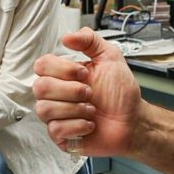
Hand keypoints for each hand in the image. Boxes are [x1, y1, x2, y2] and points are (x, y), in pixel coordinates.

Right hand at [33, 28, 142, 157]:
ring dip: (74, 109)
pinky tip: (90, 124)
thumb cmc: (121, 93)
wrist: (134, 120)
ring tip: (92, 110)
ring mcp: (56, 116)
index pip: (41, 65)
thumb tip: (66, 37)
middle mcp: (55, 94)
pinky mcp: (61, 136)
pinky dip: (77, 126)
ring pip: (44, 109)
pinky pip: (55, 129)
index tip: (84, 74)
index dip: (62, 69)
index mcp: (62, 74)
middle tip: (90, 93)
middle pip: (39, 87)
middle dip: (71, 90)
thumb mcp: (110, 57)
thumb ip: (90, 40)